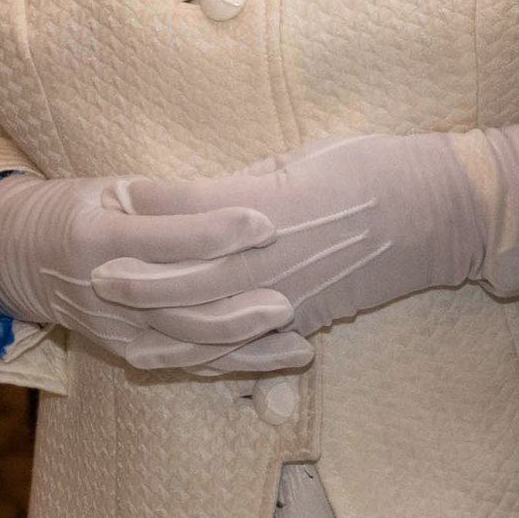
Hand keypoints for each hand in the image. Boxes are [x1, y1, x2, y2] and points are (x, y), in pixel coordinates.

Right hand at [0, 174, 311, 373]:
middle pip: (181, 306)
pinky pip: (182, 362)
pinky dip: (228, 365)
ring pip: (187, 344)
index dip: (217, 231)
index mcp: (98, 238)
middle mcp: (106, 291)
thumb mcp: (108, 187)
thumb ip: (160, 196)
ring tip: (297, 341)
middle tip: (290, 297)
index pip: (166, 238)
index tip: (266, 221)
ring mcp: (116, 328)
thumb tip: (224, 190)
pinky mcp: (125, 350)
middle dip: (239, 306)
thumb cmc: (75, 206)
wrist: (22, 256)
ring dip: (244, 348)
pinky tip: (269, 360)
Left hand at [91, 134, 485, 364]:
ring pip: (209, 324)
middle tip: (89, 272)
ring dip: (160, 328)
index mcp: (265, 207)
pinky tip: (181, 359)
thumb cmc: (369, 166)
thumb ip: (250, 182)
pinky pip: (246, 348)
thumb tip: (205, 195)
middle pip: (186, 275)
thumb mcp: (301, 158)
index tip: (116, 192)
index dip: (151, 202)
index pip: (191, 209)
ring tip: (116, 329)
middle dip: (136, 277)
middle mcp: (268, 259)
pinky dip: (207, 357)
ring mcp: (285, 296)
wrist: (429, 208)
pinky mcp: (302, 319)